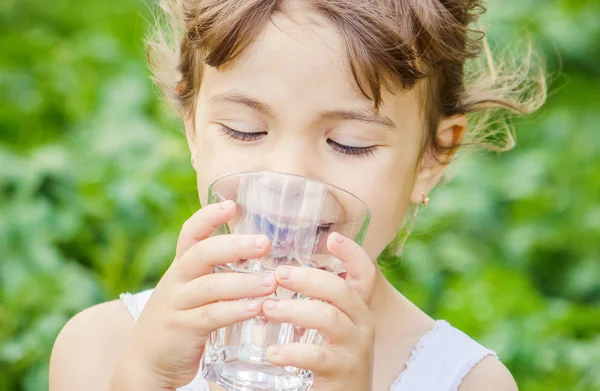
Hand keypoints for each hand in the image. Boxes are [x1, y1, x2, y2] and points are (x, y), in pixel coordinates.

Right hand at [111, 201, 275, 390]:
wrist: (146, 361)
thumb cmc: (180, 319)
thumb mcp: (191, 290)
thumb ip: (216, 273)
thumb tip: (259, 255)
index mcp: (181, 266)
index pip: (190, 233)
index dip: (208, 217)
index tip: (232, 204)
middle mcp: (176, 280)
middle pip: (202, 254)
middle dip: (234, 245)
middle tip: (265, 243)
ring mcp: (177, 304)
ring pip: (210, 286)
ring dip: (243, 282)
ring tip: (270, 282)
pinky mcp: (182, 330)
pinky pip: (211, 316)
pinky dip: (235, 311)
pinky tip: (256, 308)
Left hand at [261, 232, 376, 390]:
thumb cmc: (325, 359)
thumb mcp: (321, 326)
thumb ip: (308, 302)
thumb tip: (273, 274)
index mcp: (355, 308)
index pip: (365, 274)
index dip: (352, 253)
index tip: (332, 237)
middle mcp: (362, 324)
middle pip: (342, 290)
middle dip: (309, 278)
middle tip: (278, 275)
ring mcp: (355, 348)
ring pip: (329, 318)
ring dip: (295, 310)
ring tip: (267, 309)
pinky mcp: (343, 372)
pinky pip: (318, 355)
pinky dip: (293, 352)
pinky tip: (273, 354)